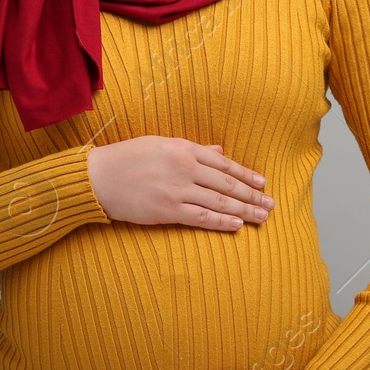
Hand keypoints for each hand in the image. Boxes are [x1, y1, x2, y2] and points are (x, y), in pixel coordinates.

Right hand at [87, 137, 275, 232]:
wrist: (98, 177)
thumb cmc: (127, 158)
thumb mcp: (161, 144)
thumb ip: (192, 149)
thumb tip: (219, 150)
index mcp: (183, 148)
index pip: (223, 163)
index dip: (246, 174)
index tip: (263, 183)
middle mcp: (184, 167)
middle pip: (227, 183)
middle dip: (252, 195)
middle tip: (271, 203)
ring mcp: (177, 190)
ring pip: (219, 201)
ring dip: (245, 210)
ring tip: (262, 216)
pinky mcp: (167, 211)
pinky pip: (201, 217)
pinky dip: (222, 221)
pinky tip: (237, 225)